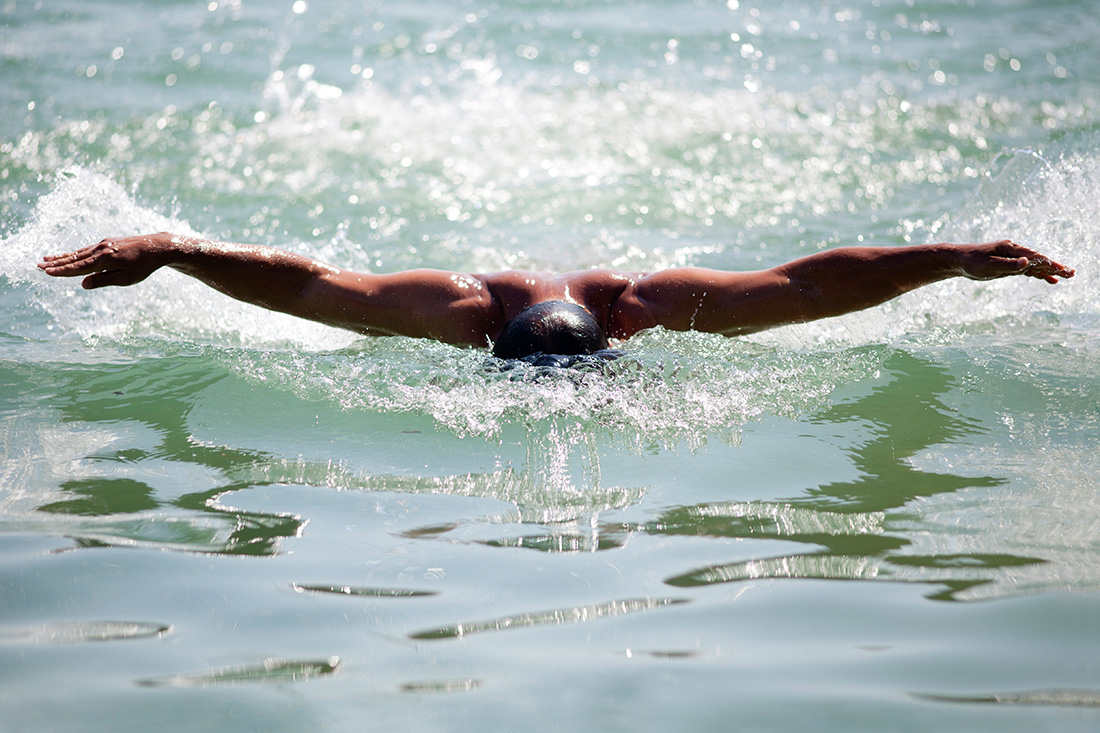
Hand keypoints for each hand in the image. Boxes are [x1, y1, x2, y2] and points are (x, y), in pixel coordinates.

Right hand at [38, 233, 176, 288]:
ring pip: (79, 252)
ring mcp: (104, 244)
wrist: (156, 246)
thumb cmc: (143, 266)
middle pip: (74, 258)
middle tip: (38, 265)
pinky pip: (87, 249)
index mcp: (104, 260)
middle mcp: (101, 250)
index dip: (61, 271)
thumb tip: (83, 284)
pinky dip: (75, 252)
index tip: (46, 272)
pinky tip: (69, 255)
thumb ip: (103, 281)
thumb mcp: (125, 279)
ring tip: (46, 259)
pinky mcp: (108, 242)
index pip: (78, 267)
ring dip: (62, 256)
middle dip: (55, 262)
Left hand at [956, 240, 1074, 283]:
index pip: (1034, 257)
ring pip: (1034, 265)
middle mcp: (1014, 251)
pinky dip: (1038, 274)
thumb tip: (1026, 262)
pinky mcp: (1008, 265)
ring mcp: (1012, 258)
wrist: (959, 260)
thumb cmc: (972, 262)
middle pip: (1038, 259)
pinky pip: (1027, 269)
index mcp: (1011, 248)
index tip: (1061, 269)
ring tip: (1065, 277)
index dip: (1048, 263)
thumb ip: (1009, 265)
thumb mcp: (990, 266)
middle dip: (1054, 266)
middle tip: (1071, 273)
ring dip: (1049, 271)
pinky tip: (1048, 280)